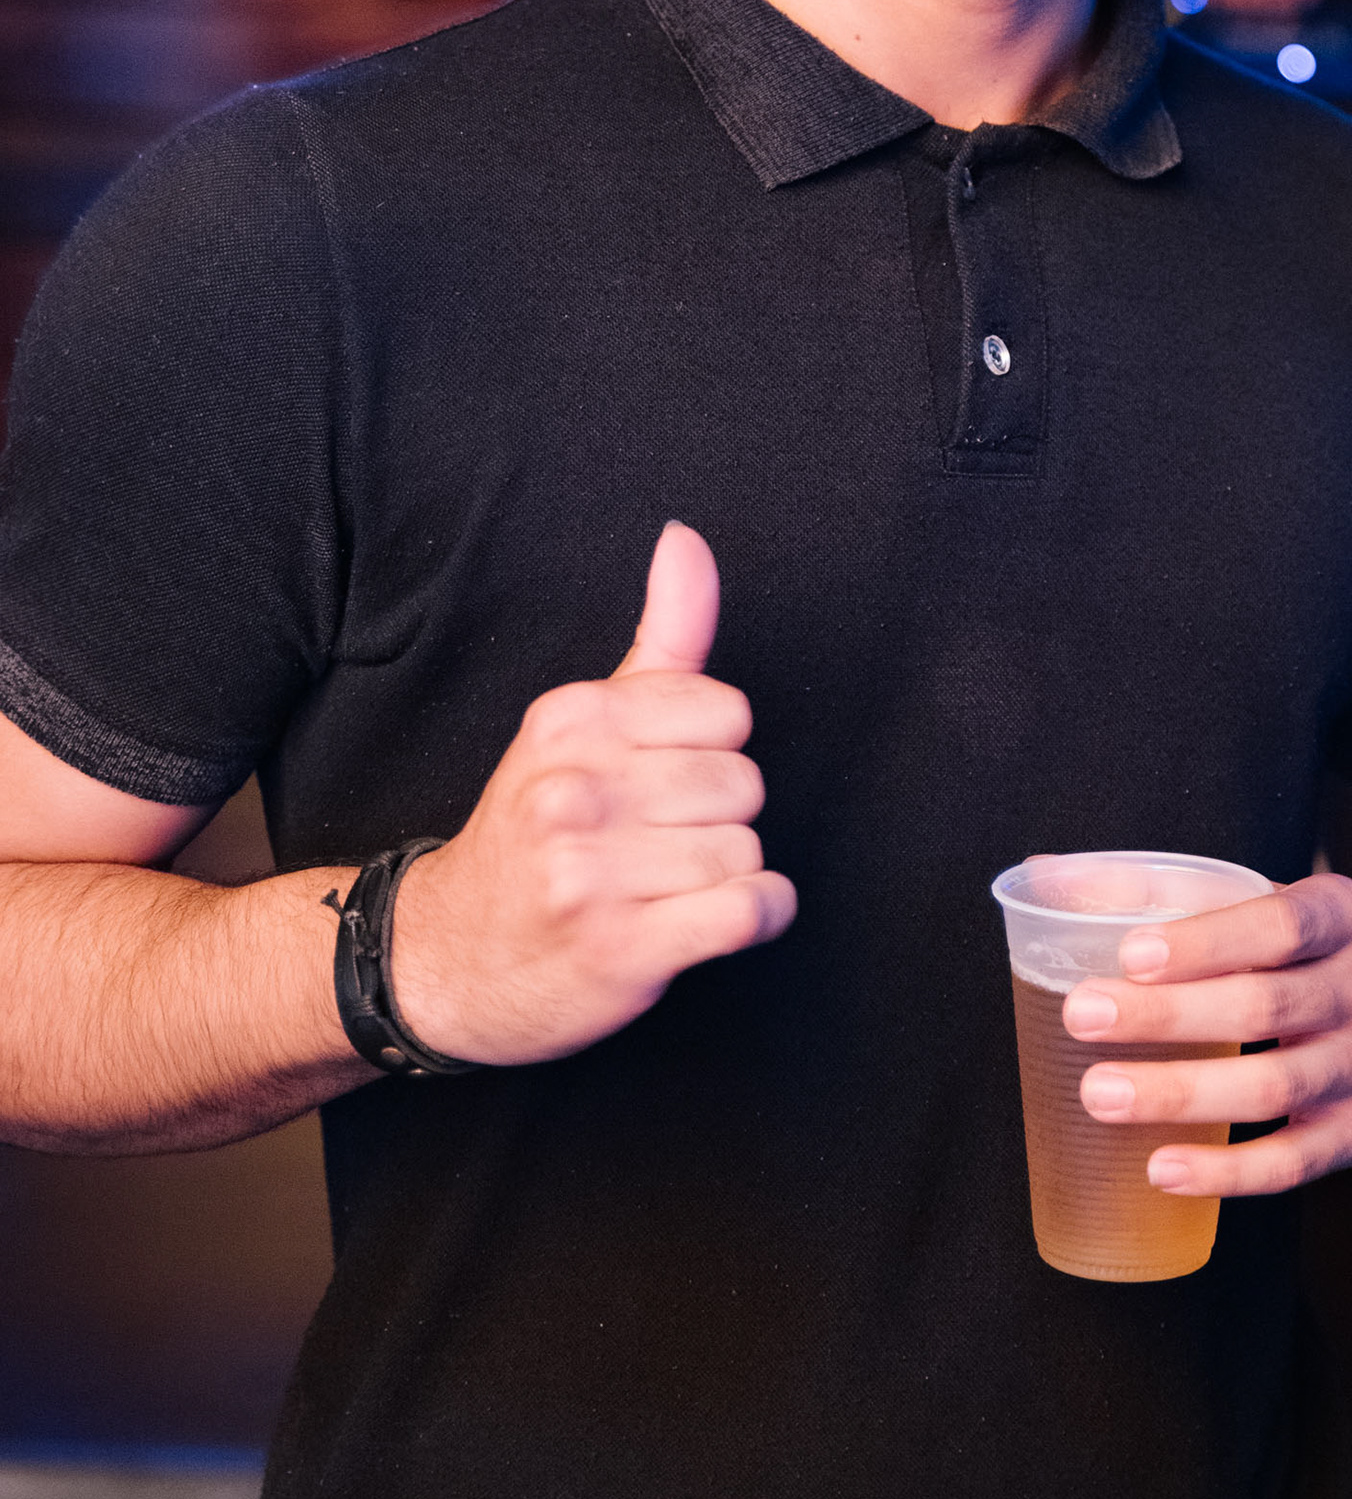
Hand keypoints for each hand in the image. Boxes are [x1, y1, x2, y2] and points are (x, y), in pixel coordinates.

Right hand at [389, 523, 795, 1065]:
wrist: (449, 959)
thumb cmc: (535, 833)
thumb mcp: (583, 724)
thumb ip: (659, 633)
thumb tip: (686, 538)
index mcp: (569, 721)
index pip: (727, 712)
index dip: (710, 753)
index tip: (659, 782)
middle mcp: (572, 789)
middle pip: (743, 783)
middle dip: (718, 819)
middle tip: (655, 844)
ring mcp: (591, 874)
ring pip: (746, 850)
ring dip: (726, 877)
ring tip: (663, 887)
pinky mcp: (621, 949)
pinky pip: (749, 910)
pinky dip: (755, 917)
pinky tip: (707, 922)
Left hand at [1058, 874, 1351, 1196]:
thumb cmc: (1310, 952)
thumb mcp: (1268, 901)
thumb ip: (1159, 889)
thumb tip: (1040, 878)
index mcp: (1344, 915)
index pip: (1280, 923)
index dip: (1206, 939)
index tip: (1129, 952)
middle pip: (1268, 1006)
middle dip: (1170, 1015)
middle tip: (1083, 1017)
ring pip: (1277, 1087)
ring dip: (1184, 1094)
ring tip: (1100, 1093)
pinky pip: (1296, 1161)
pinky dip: (1229, 1171)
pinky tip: (1162, 1168)